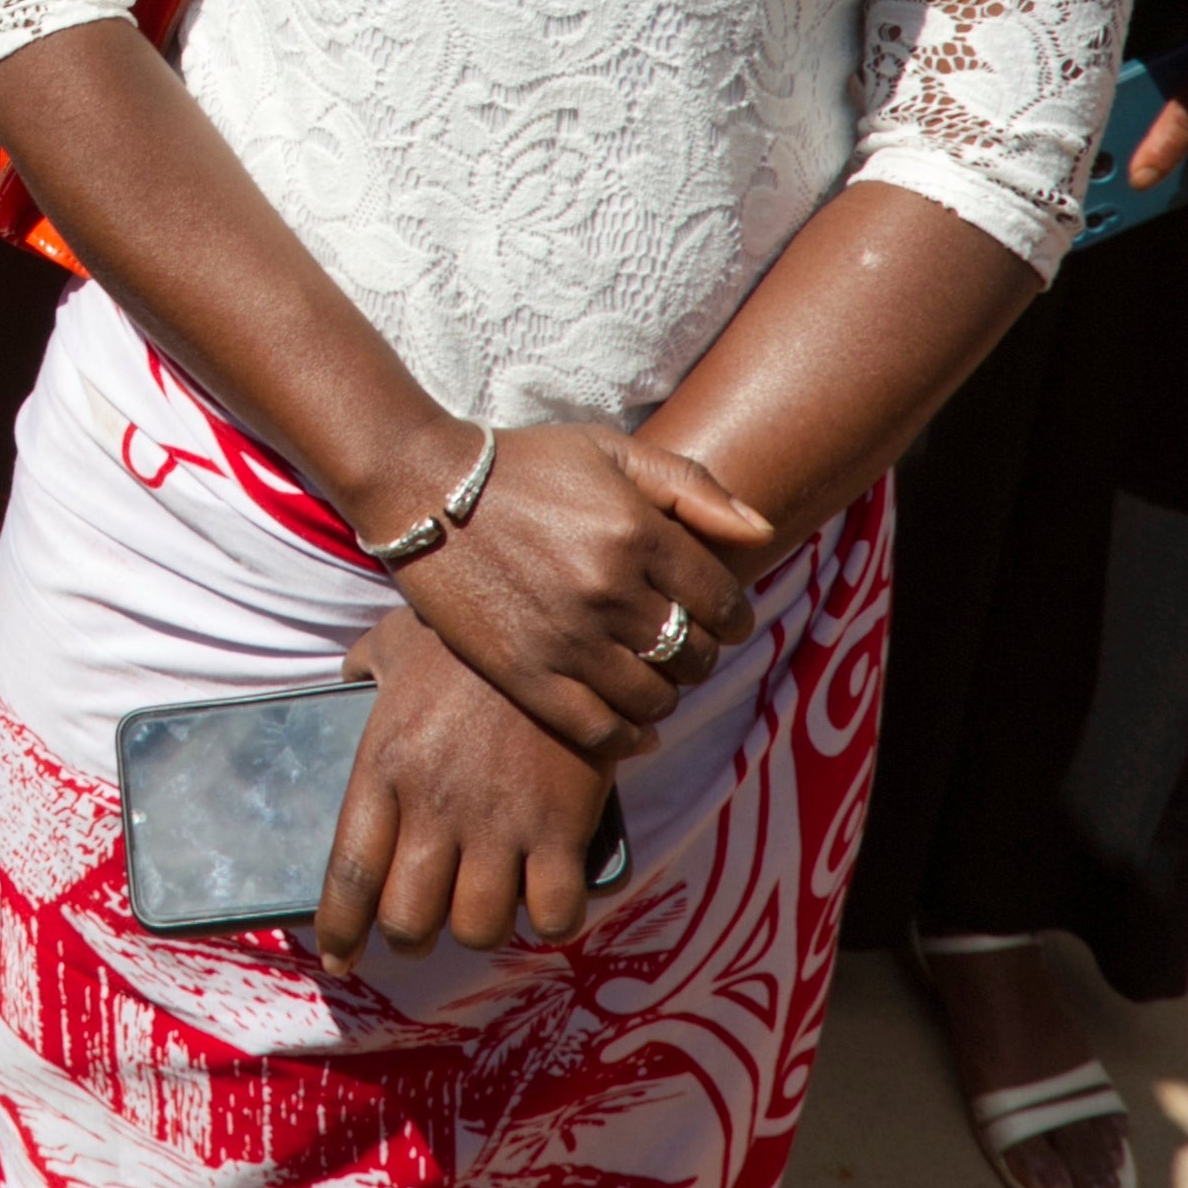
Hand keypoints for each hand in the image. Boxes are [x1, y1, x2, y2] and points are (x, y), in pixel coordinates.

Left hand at [313, 605, 627, 959]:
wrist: (558, 616)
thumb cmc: (467, 634)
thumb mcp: (394, 643)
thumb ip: (361, 671)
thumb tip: (342, 684)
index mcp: (384, 767)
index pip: (349, 875)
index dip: (341, 930)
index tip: (341, 958)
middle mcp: (436, 807)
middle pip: (408, 920)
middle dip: (410, 936)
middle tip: (423, 925)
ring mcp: (501, 822)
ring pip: (478, 927)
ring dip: (479, 926)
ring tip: (486, 904)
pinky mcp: (563, 826)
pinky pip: (554, 913)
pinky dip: (550, 919)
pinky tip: (546, 897)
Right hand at [379, 420, 764, 773]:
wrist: (424, 488)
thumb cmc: (523, 465)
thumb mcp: (610, 450)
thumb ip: (692, 486)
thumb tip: (763, 531)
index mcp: (638, 531)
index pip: (722, 603)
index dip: (731, 617)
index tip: (718, 619)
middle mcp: (610, 589)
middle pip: (693, 654)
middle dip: (698, 654)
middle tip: (679, 645)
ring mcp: (567, 636)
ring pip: (654, 698)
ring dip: (665, 694)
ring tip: (650, 677)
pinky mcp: (525, 672)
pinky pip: (600, 729)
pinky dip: (628, 737)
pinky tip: (633, 726)